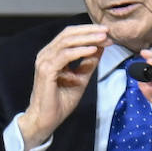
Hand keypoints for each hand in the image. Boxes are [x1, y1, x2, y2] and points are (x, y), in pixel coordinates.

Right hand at [16, 24, 109, 147]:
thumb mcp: (80, 79)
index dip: (88, 31)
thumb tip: (100, 47)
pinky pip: (65, 55)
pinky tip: (93, 49)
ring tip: (103, 38)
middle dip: (89, 31)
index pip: (70, 35)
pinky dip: (80, 51)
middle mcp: (46, 55)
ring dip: (87, 38)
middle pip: (68, 34)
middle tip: (107, 31)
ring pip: (67, 41)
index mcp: (52, 55)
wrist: (45, 120)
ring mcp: (44, 62)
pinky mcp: (46, 71)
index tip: (106, 33)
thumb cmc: (59, 102)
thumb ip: (88, 63)